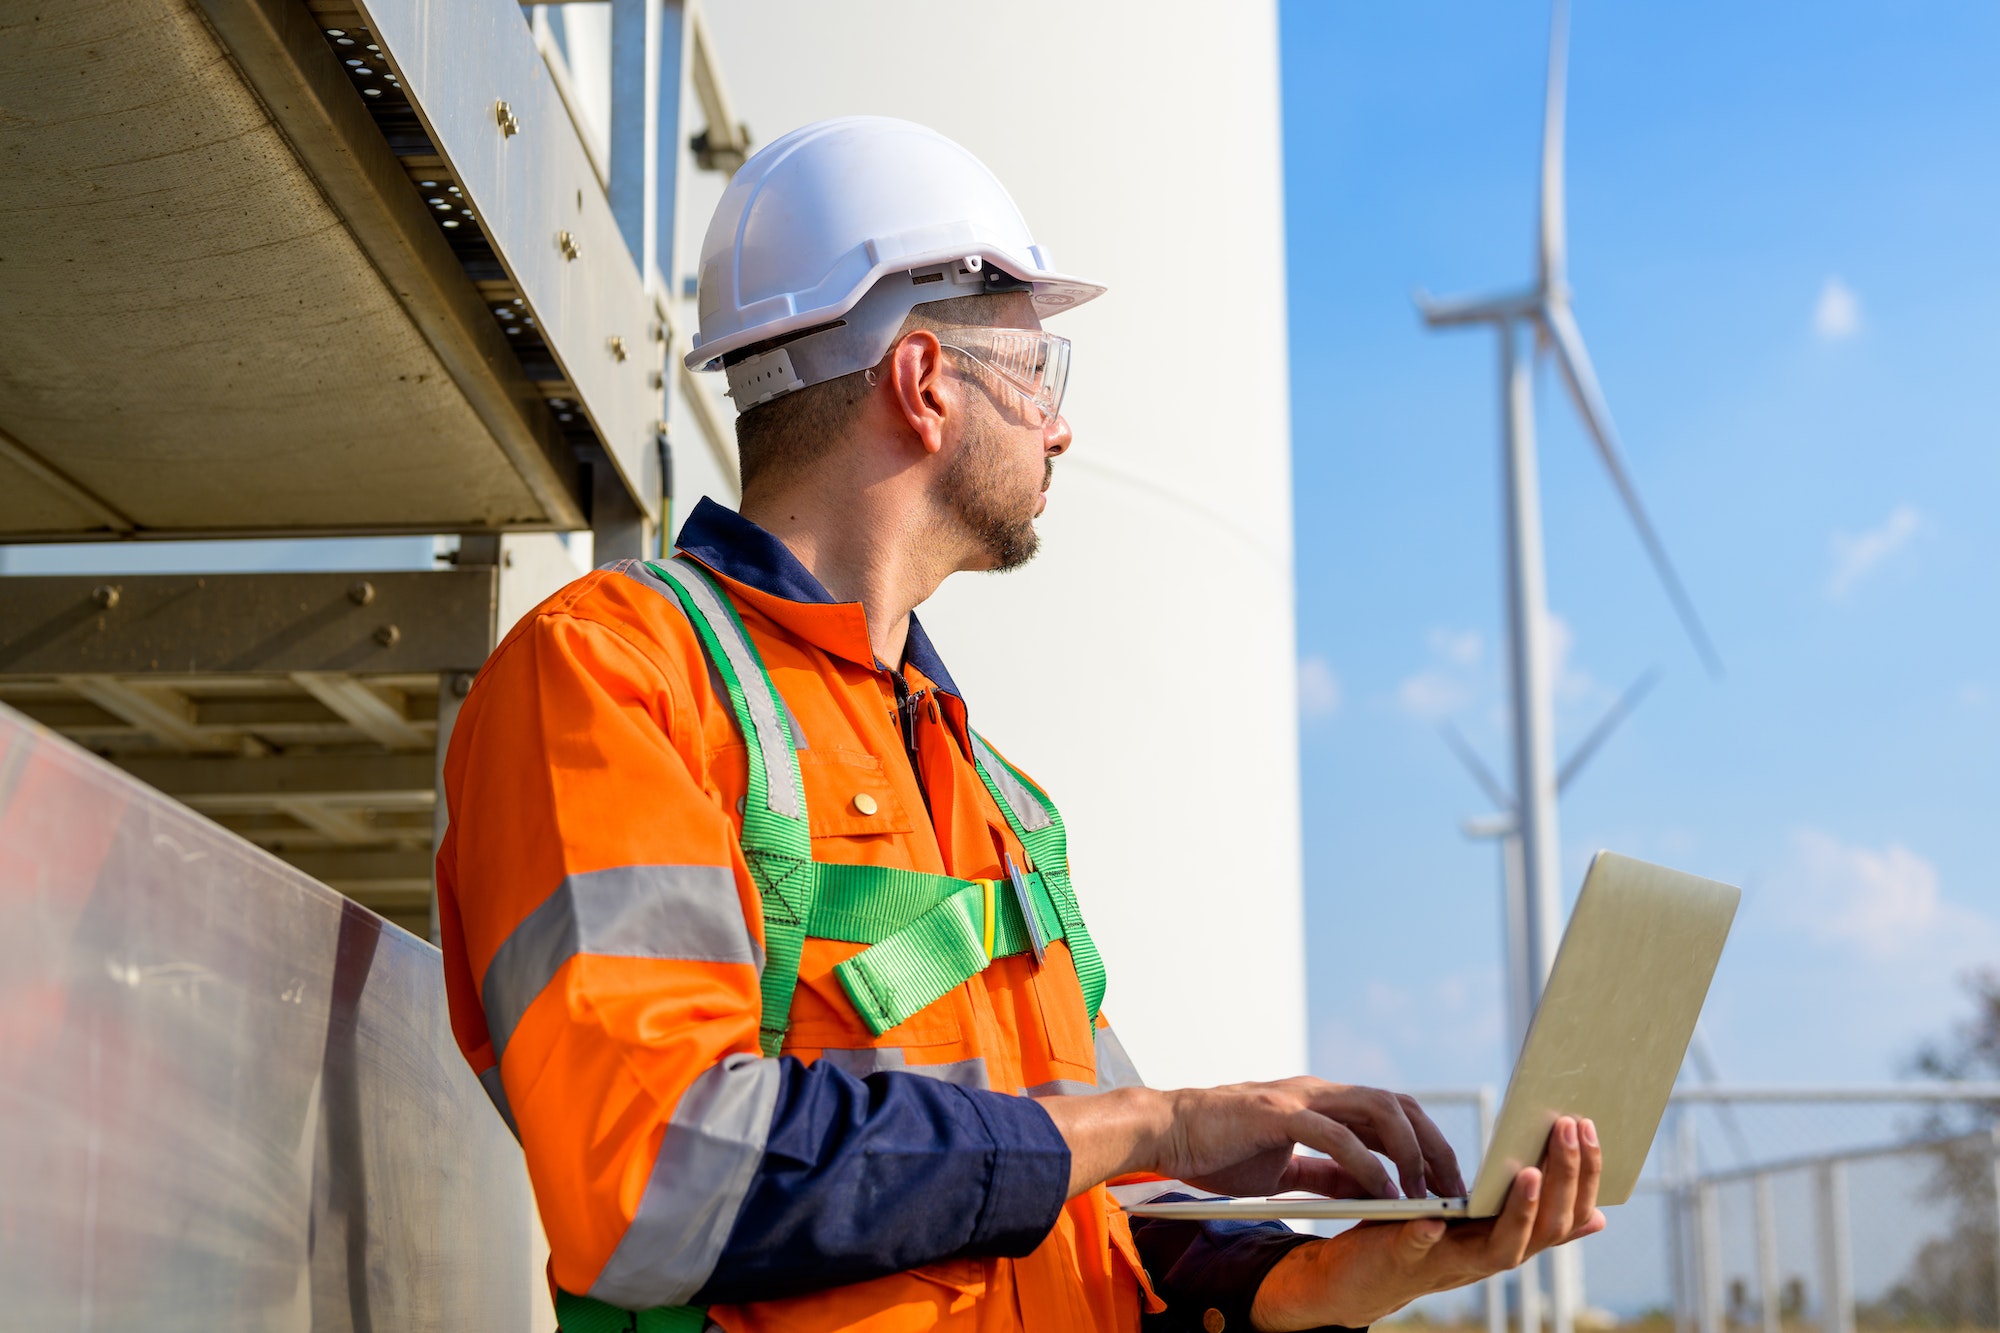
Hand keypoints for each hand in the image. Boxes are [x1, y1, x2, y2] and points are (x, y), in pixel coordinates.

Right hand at [1163, 1079, 1464, 1201]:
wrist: (1165, 1132)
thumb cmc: (1219, 1149)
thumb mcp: (1284, 1168)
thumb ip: (1325, 1174)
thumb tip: (1369, 1190)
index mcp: (1321, 1103)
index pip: (1391, 1113)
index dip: (1425, 1145)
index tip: (1445, 1185)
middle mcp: (1318, 1093)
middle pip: (1398, 1105)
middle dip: (1433, 1146)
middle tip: (1452, 1190)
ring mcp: (1299, 1099)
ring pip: (1377, 1110)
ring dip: (1408, 1151)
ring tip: (1421, 1192)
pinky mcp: (1276, 1114)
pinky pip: (1334, 1135)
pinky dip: (1365, 1163)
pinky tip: (1382, 1192)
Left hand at [1249, 1115, 1606, 1332]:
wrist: (1358, 1279)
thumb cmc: (1425, 1241)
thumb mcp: (1482, 1227)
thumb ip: (1532, 1219)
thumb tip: (1599, 1216)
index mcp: (1510, 1240)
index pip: (1567, 1216)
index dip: (1584, 1176)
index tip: (1589, 1127)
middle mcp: (1489, 1258)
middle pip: (1545, 1231)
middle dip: (1564, 1180)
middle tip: (1569, 1129)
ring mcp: (1449, 1264)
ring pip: (1500, 1250)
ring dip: (1520, 1213)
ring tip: (1530, 1174)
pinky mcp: (1403, 1261)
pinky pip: (1418, 1251)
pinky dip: (1427, 1237)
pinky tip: (1431, 1218)